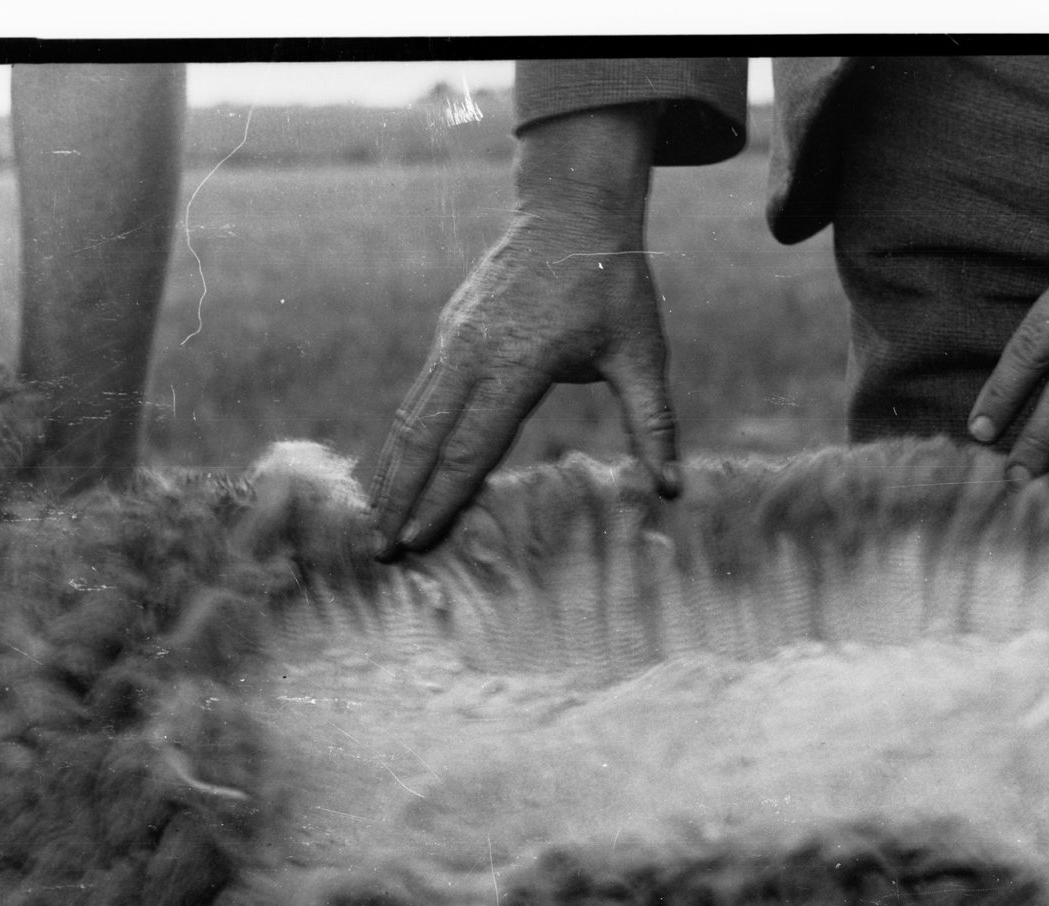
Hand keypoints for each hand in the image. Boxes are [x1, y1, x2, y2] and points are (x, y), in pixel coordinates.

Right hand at [370, 107, 680, 557]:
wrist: (572, 208)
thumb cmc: (614, 284)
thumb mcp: (642, 353)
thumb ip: (653, 423)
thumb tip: (672, 489)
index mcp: (518, 362)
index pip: (472, 446)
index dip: (443, 498)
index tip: (418, 541)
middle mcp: (473, 352)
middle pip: (424, 439)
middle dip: (400, 499)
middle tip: (381, 554)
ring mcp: (453, 339)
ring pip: (412, 417)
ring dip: (391, 474)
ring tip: (376, 525)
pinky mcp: (448, 332)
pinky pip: (419, 395)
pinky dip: (403, 440)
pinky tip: (397, 473)